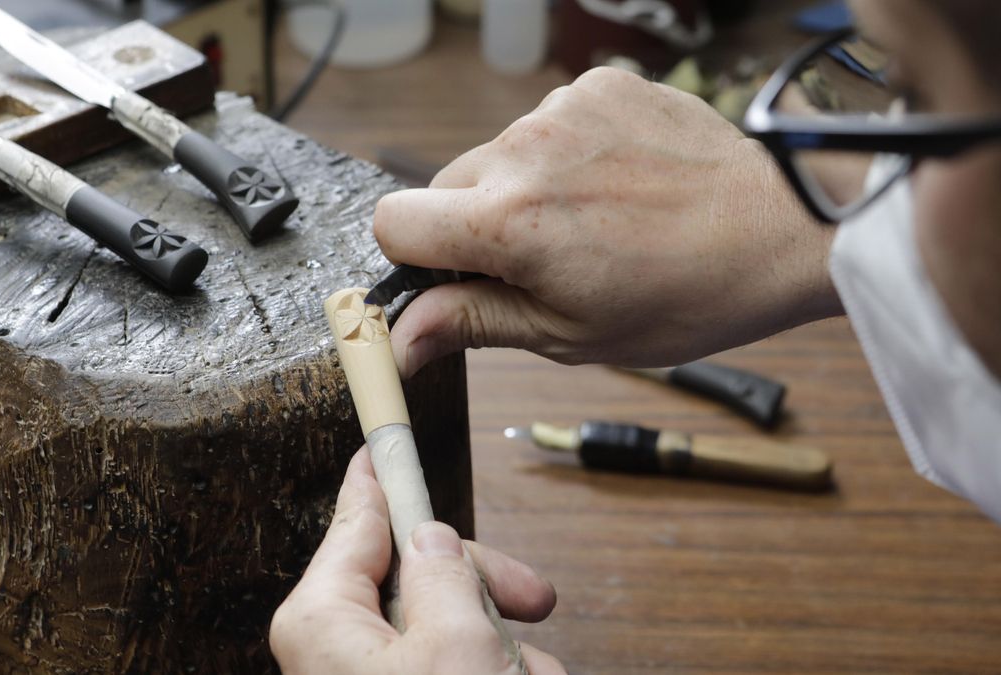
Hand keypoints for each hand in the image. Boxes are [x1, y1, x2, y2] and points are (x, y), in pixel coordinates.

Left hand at [270, 448, 563, 674]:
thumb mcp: (456, 643)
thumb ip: (446, 576)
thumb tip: (432, 537)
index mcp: (322, 620)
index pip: (356, 522)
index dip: (380, 477)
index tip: (378, 442)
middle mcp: (335, 648)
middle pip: (414, 578)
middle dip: (482, 591)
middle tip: (532, 595)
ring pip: (444, 629)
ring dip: (500, 644)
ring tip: (530, 671)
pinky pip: (449, 666)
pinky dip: (492, 669)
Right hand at [374, 67, 841, 377]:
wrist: (781, 229)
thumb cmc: (685, 295)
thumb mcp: (568, 332)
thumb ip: (472, 323)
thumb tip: (400, 341)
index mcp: (508, 221)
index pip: (394, 221)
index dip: (414, 256)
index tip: (456, 277)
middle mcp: (524, 149)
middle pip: (446, 187)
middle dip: (475, 226)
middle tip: (545, 261)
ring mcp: (563, 108)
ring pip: (499, 155)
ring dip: (524, 188)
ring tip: (596, 221)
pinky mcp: (599, 86)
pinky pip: (548, 123)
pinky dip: (566, 154)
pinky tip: (616, 184)